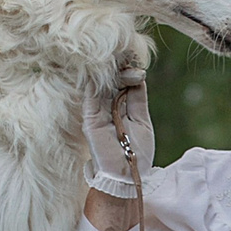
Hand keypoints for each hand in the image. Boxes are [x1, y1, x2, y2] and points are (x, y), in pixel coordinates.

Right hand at [83, 66, 153, 196]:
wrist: (126, 177)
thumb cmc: (136, 153)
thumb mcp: (141, 120)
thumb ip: (137, 98)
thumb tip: (137, 73)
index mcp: (119, 108)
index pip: (121, 82)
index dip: (127, 68)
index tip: (135, 56)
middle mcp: (105, 107)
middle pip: (110, 80)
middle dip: (119, 65)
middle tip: (128, 52)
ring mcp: (96, 112)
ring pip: (100, 83)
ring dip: (110, 69)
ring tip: (120, 55)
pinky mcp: (90, 118)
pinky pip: (92, 93)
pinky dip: (99, 79)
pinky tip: (108, 67)